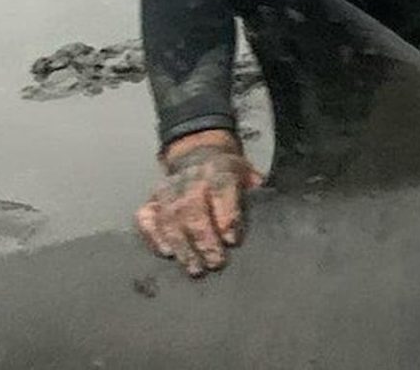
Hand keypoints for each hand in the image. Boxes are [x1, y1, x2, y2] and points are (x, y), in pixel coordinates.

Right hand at [134, 129, 262, 276]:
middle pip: (193, 207)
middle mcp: (191, 178)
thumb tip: (272, 210)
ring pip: (170, 216)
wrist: (199, 154)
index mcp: (219, 169)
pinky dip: (153, 235)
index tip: (232, 239)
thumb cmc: (228, 172)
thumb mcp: (248, 173)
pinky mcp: (152, 200)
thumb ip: (256, 191)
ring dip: (182, 244)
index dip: (226, 214)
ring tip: (194, 266)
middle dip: (204, 237)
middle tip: (215, 261)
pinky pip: (146, 217)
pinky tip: (166, 252)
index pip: (222, 189)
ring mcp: (168, 189)